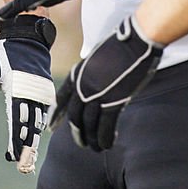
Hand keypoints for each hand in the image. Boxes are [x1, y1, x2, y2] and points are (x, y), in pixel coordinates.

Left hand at [0, 14, 56, 173]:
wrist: (28, 35)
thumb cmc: (5, 52)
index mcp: (19, 90)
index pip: (17, 121)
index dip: (15, 141)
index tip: (12, 158)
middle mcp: (33, 94)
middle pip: (31, 127)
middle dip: (27, 148)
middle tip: (22, 167)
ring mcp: (42, 94)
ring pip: (38, 123)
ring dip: (32, 141)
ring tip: (27, 160)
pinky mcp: (46, 92)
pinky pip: (43, 115)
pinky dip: (38, 128)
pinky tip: (32, 139)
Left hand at [50, 15, 162, 150]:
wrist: (136, 40)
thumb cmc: (121, 46)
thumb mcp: (97, 58)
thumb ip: (92, 75)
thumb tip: (94, 89)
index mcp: (78, 73)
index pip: (61, 99)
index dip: (56, 115)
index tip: (51, 127)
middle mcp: (83, 86)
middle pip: (75, 116)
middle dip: (78, 133)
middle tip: (82, 143)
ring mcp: (97, 94)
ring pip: (90, 125)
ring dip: (92, 140)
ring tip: (97, 148)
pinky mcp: (113, 101)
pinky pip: (106, 127)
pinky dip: (106, 138)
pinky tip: (108, 144)